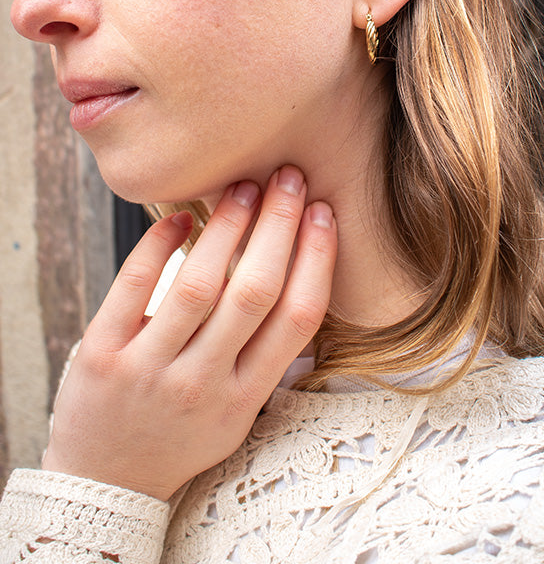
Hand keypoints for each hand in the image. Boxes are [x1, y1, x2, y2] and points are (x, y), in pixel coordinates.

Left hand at [41, 166, 336, 500]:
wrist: (105, 483)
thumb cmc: (180, 436)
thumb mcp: (237, 414)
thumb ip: (264, 357)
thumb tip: (299, 274)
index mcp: (244, 399)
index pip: (296, 319)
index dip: (317, 259)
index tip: (324, 214)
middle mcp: (201, 385)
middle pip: (254, 293)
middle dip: (278, 226)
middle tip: (288, 178)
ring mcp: (148, 370)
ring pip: (198, 286)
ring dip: (227, 227)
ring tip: (242, 186)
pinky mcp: (102, 354)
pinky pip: (134, 286)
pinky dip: (158, 246)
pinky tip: (180, 217)